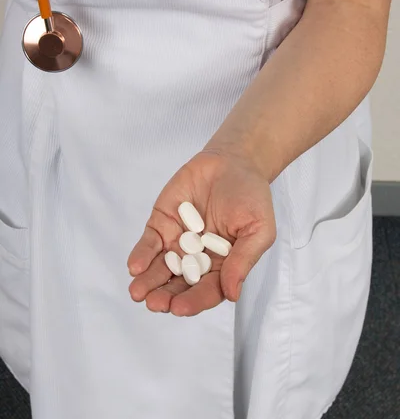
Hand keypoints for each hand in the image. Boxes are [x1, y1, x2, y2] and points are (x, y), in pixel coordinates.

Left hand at [127, 149, 275, 316]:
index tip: (180, 309)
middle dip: (165, 296)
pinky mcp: (162, 223)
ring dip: (148, 282)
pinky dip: (141, 255)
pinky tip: (135, 266)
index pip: (207, 290)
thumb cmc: (251, 196)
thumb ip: (243, 259)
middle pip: (179, 285)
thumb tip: (232, 295)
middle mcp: (197, 259)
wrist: (233, 161)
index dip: (194, 301)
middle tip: (155, 304)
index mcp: (223, 266)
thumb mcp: (258, 229)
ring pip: (160, 269)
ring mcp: (177, 242)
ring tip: (138, 293)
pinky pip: (149, 243)